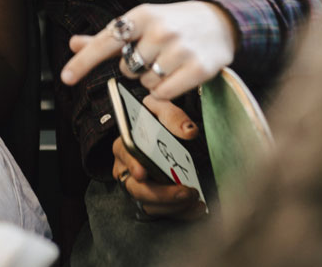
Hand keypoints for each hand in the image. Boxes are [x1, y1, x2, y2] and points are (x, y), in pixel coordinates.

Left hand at [61, 1, 237, 99]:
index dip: (84, 60)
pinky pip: (164, 94)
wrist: (221, 22)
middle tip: (156, 52)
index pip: (106, 40)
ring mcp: (181, 49)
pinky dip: (167, 90)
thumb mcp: (142, 21)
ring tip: (170, 61)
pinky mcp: (198, 68)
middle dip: (136, 66)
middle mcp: (161, 30)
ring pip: (146, 83)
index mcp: (143, 15)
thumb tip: (73, 43)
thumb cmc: (174, 23)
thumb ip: (108, 37)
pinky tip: (179, 74)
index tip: (65, 77)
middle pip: (127, 68)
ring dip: (153, 78)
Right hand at [111, 95, 204, 219]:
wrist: (162, 132)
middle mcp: (127, 169)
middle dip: (161, 194)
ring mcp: (138, 187)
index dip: (131, 165)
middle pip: (136, 188)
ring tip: (196, 201)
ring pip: (149, 204)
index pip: (124, 155)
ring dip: (173, 207)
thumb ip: (173, 116)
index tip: (142, 172)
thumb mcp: (161, 108)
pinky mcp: (151, 200)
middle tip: (185, 192)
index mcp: (125, 144)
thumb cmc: (156, 119)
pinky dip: (181, 213)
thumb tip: (189, 131)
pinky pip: (162, 212)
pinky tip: (197, 208)